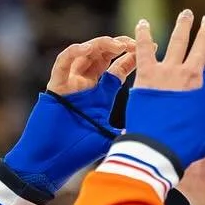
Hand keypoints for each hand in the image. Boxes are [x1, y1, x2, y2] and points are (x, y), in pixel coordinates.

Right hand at [3, 36, 137, 195]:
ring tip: (116, 44)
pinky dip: (73, 53)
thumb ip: (125, 131)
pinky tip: (87, 48)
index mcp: (101, 95)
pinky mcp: (56, 86)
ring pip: (84, 53)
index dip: (133, 56)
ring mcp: (70, 84)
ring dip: (100, 45)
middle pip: (103, 55)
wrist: (51, 163)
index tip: (153, 47)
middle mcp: (87, 85)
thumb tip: (149, 134)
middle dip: (119, 45)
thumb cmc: (77, 153)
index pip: (119, 68)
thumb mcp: (108, 137)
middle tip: (133, 42)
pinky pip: (62, 63)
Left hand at [125, 11, 204, 170]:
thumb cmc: (185, 147)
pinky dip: (143, 35)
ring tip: (186, 14)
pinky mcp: (146, 76)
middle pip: (202, 44)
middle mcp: (190, 75)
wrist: (155, 150)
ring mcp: (168, 73)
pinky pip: (145, 49)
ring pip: (178, 41)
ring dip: (183, 26)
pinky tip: (143, 23)